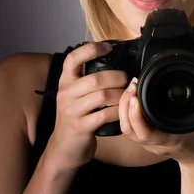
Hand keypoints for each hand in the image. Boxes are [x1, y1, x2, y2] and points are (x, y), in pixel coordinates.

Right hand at [45, 42, 128, 170]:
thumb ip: (86, 80)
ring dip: (120, 94)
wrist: (64, 147)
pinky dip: (118, 111)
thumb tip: (110, 61)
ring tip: (128, 94)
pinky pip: (105, 115)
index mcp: (65, 82)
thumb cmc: (75, 117)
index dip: (91, 49)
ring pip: (102, 96)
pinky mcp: (81, 127)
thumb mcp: (74, 95)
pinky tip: (123, 110)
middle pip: (95, 78)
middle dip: (117, 77)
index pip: (73, 58)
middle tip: (127, 79)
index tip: (108, 46)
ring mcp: (72, 111)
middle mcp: (66, 94)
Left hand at [118, 62, 193, 165]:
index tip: (136, 95)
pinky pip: (129, 127)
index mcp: (173, 140)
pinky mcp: (146, 139)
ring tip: (131, 88)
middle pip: (130, 129)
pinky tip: (130, 96)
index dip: (136, 115)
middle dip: (126, 106)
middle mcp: (157, 143)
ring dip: (123, 108)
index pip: (147, 133)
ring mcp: (150, 143)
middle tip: (133, 85)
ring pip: (126, 128)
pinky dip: (126, 112)